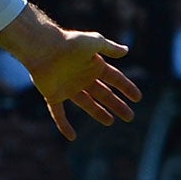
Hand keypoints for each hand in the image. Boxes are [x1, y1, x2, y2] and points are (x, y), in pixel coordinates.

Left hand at [0, 7, 140, 140]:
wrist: (43, 48)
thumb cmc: (69, 42)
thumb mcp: (94, 42)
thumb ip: (109, 47)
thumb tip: (126, 50)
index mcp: (93, 65)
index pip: (114, 79)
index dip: (126, 88)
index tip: (138, 98)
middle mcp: (82, 77)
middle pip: (103, 94)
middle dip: (117, 105)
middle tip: (129, 117)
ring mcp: (68, 87)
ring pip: (86, 103)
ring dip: (98, 112)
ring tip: (110, 122)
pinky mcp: (53, 95)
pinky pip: (59, 113)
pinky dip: (64, 125)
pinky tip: (72, 137)